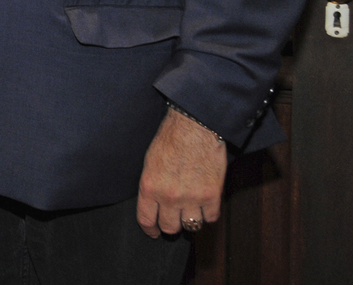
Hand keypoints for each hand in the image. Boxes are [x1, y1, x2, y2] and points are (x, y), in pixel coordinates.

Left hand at [136, 108, 227, 236]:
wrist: (194, 126)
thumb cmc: (170, 139)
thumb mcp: (150, 162)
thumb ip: (152, 185)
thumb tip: (154, 202)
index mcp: (150, 187)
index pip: (146, 219)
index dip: (150, 230)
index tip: (153, 232)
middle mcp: (169, 196)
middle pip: (170, 227)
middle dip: (170, 225)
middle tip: (174, 219)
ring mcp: (191, 198)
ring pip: (191, 226)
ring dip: (190, 220)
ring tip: (190, 211)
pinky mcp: (212, 195)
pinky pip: (210, 217)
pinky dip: (208, 213)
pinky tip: (205, 205)